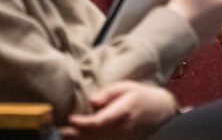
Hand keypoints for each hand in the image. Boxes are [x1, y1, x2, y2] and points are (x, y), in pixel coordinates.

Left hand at [60, 81, 177, 138]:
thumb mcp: (127, 87)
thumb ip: (109, 93)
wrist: (162, 112)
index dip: (82, 123)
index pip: (99, 122)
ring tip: (64, 136)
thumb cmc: (141, 96)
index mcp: (123, 112)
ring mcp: (124, 139)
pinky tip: (79, 139)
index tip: (70, 119)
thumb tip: (92, 101)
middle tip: (59, 131)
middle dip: (75, 135)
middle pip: (95, 136)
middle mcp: (123, 129)